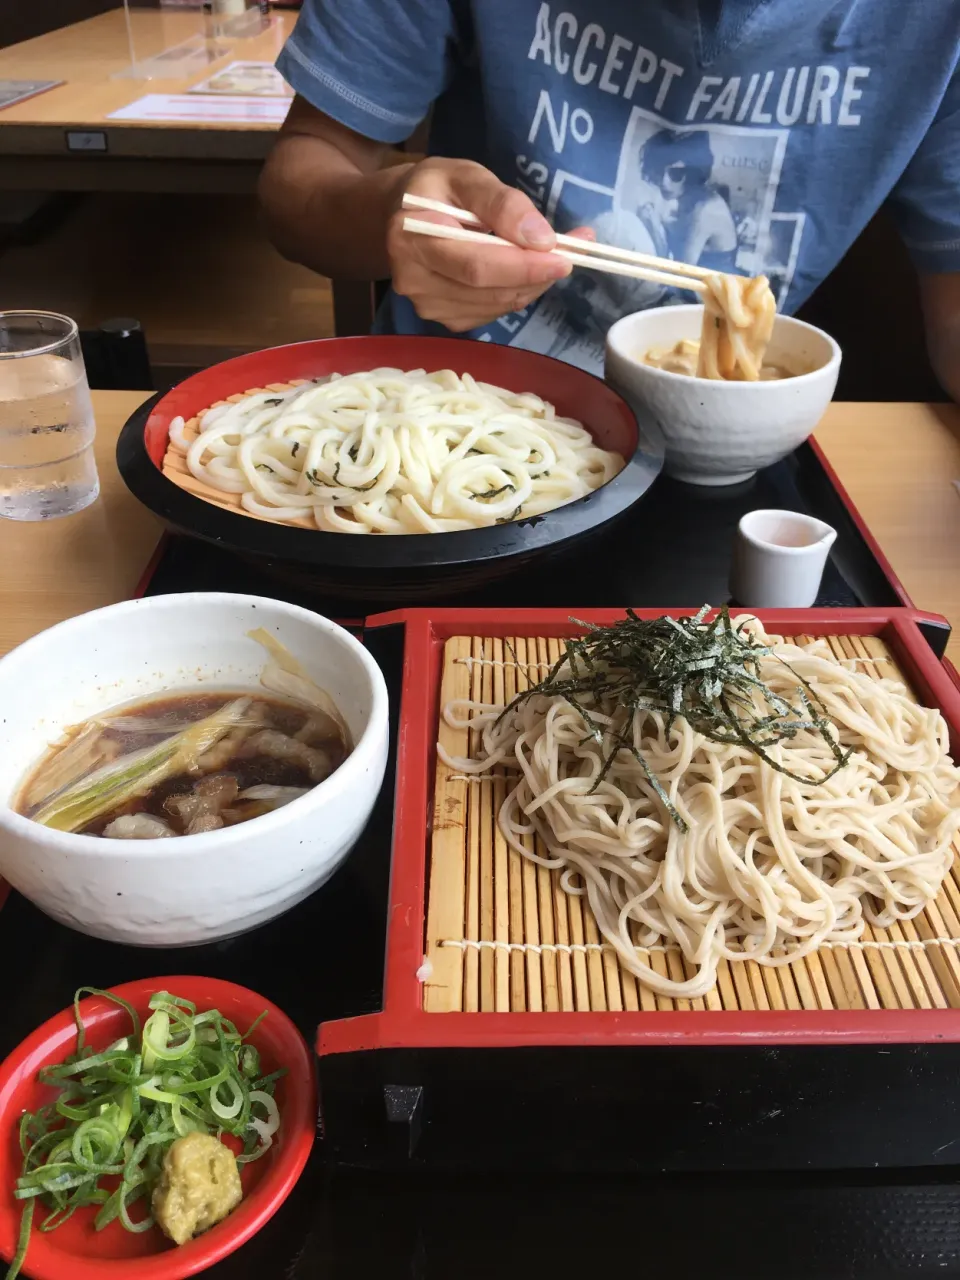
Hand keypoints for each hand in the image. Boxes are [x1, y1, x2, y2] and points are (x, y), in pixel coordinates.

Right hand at [386, 158, 591, 331]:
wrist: (399, 217)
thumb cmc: (435, 190)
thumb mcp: (465, 176)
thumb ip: (501, 202)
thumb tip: (540, 237)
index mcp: (411, 238)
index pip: (476, 265)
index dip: (523, 265)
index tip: (564, 255)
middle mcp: (414, 280)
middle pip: (488, 290)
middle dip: (536, 274)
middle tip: (572, 254)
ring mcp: (427, 306)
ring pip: (495, 305)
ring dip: (531, 284)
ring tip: (552, 256)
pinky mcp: (443, 318)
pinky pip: (492, 312)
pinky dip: (516, 293)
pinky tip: (524, 272)